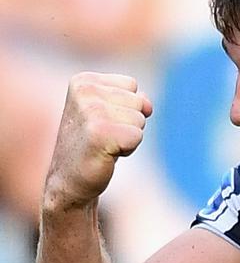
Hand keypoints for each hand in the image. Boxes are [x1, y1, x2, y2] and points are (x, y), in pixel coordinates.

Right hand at [44, 72, 152, 210]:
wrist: (69, 181)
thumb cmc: (93, 144)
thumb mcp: (110, 112)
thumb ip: (133, 99)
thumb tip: (147, 106)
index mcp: (83, 81)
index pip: (131, 85)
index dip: (124, 107)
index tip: (101, 122)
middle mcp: (85, 91)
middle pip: (138, 101)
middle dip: (128, 122)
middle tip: (103, 136)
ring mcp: (91, 111)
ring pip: (140, 119)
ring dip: (128, 136)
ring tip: (104, 144)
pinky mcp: (100, 133)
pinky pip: (137, 136)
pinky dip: (128, 148)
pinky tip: (106, 154)